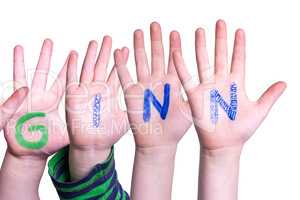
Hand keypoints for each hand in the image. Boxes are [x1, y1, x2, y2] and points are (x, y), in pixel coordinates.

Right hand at [3, 39, 67, 157]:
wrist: (29, 153)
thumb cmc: (47, 144)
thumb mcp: (65, 136)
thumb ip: (76, 127)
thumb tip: (95, 124)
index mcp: (52, 102)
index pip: (62, 81)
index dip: (68, 68)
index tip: (73, 52)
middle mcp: (38, 97)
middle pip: (43, 72)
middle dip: (45, 56)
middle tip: (48, 40)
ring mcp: (24, 100)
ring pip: (22, 76)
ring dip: (20, 62)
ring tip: (19, 47)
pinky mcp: (11, 108)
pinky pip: (6, 93)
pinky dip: (2, 81)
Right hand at [66, 36, 127, 149]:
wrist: (92, 146)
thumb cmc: (109, 135)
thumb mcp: (127, 118)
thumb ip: (137, 106)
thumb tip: (154, 99)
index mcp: (112, 93)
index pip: (118, 72)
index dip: (121, 60)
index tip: (127, 47)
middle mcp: (98, 89)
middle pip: (103, 66)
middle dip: (106, 52)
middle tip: (109, 37)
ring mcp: (86, 91)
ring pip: (88, 68)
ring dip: (90, 55)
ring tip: (94, 42)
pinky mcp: (74, 96)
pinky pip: (72, 78)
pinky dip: (72, 66)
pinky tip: (74, 54)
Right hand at [114, 22, 191, 148]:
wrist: (158, 142)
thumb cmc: (176, 129)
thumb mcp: (191, 109)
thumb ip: (196, 93)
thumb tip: (209, 79)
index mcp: (173, 83)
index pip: (173, 60)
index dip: (174, 46)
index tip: (174, 32)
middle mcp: (158, 81)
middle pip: (156, 55)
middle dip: (156, 40)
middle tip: (156, 24)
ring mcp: (144, 86)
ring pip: (141, 61)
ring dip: (139, 47)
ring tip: (139, 32)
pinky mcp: (131, 94)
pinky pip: (125, 76)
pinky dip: (121, 64)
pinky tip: (119, 52)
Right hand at [172, 20, 285, 149]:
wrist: (223, 145)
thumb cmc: (240, 131)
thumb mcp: (259, 111)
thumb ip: (270, 96)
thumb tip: (285, 83)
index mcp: (236, 84)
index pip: (238, 60)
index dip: (239, 46)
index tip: (239, 31)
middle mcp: (221, 82)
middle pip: (220, 56)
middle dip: (220, 39)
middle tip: (219, 23)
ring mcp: (207, 87)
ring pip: (204, 62)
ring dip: (201, 47)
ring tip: (199, 31)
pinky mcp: (195, 96)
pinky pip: (187, 78)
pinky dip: (182, 66)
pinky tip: (177, 52)